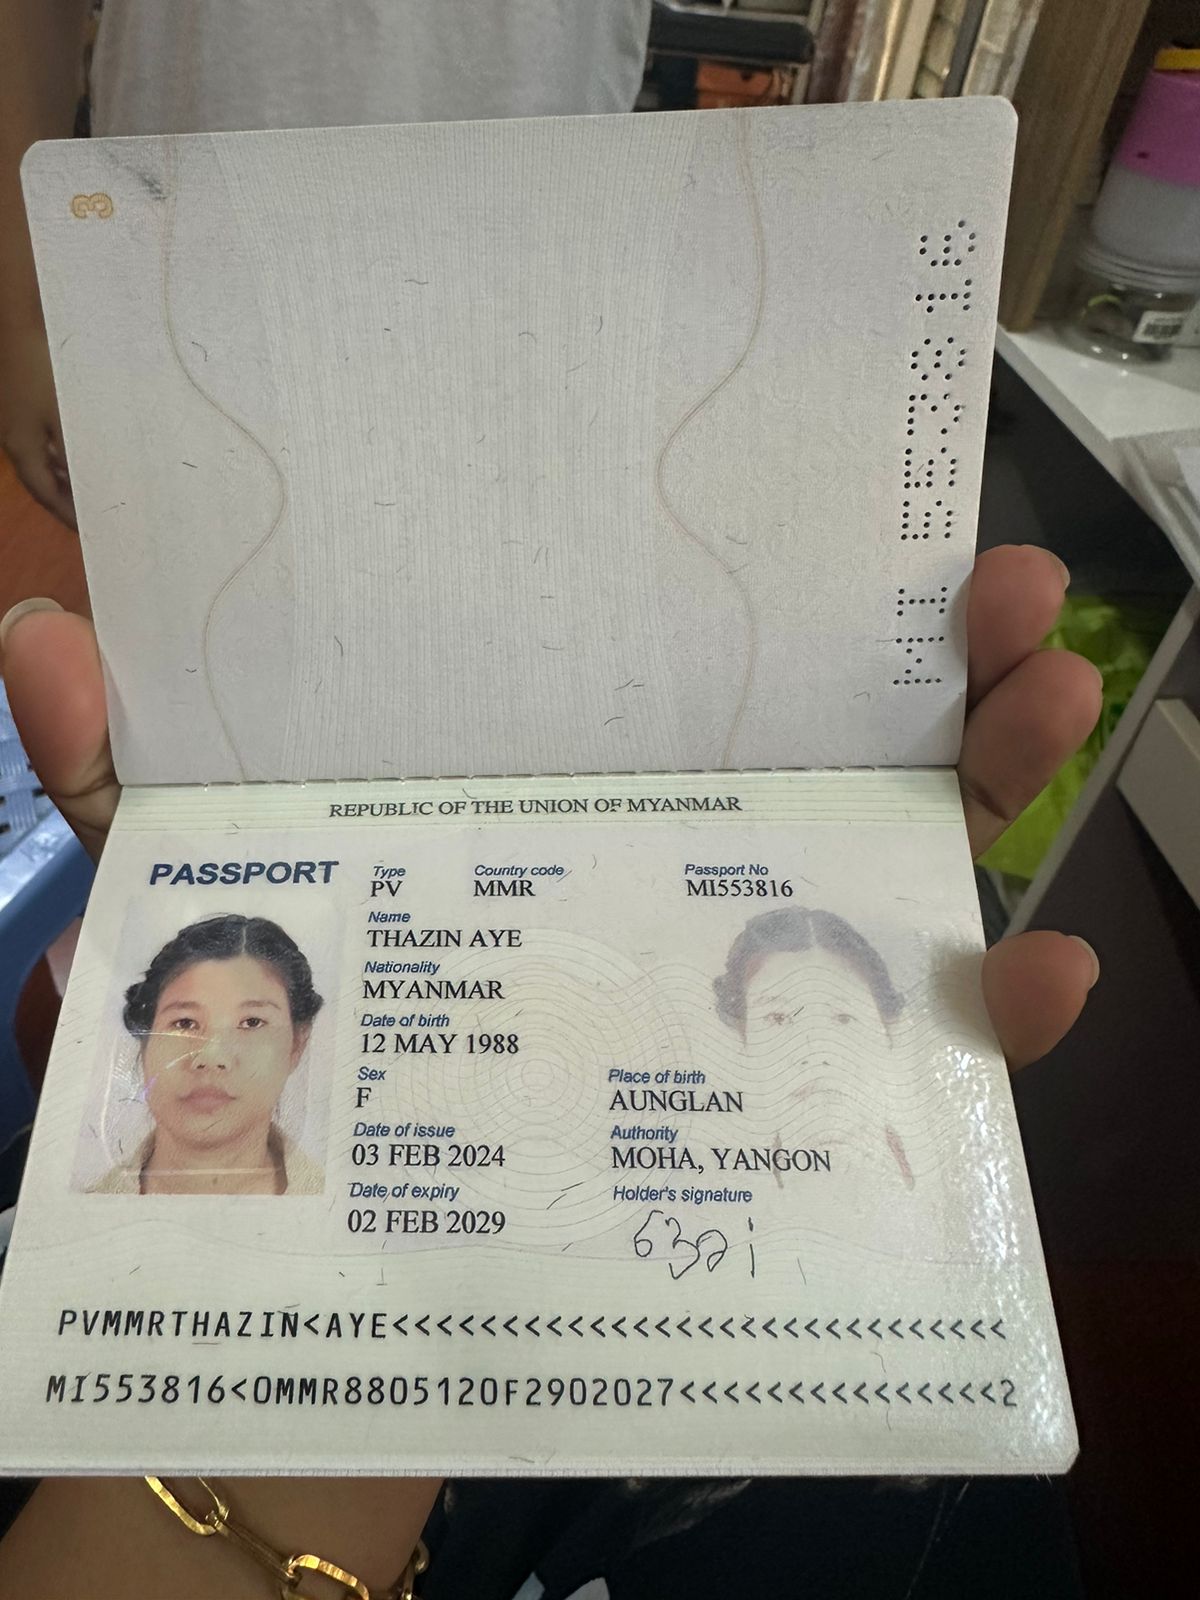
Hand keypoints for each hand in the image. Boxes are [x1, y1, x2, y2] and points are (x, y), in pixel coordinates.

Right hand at [0, 318, 75, 526]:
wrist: (16, 322)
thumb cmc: (42, 369)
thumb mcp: (63, 418)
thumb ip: (75, 455)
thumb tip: (89, 489)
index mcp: (21, 449)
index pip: (47, 496)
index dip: (67, 516)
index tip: (88, 532)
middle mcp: (13, 440)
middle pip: (42, 482)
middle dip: (66, 501)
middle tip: (91, 516)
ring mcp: (15, 421)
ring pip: (43, 460)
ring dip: (65, 477)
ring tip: (91, 489)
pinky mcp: (21, 403)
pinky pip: (43, 440)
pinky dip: (61, 453)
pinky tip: (78, 451)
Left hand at [0, 544, 1102, 1067]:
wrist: (312, 1335)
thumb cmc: (259, 1116)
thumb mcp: (178, 936)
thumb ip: (124, 793)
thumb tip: (47, 628)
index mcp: (562, 807)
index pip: (689, 671)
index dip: (778, 583)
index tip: (853, 510)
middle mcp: (670, 881)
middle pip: (838, 749)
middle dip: (942, 660)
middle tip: (1009, 594)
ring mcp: (736, 1001)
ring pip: (904, 875)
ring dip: (999, 784)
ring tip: (1049, 703)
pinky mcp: (775, 1133)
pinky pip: (914, 1076)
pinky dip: (993, 1023)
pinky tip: (1037, 978)